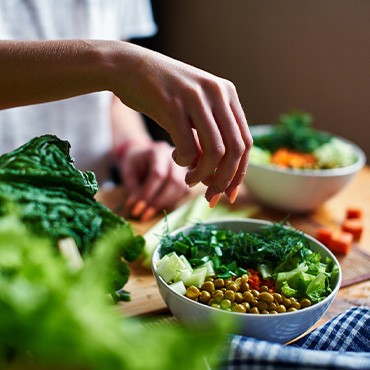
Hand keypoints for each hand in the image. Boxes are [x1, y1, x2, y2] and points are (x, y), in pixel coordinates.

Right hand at [108, 42, 252, 206]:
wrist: (128, 67)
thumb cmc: (162, 94)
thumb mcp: (194, 110)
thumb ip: (209, 137)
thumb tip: (220, 176)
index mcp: (227, 94)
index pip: (245, 141)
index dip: (239, 173)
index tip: (229, 193)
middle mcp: (217, 93)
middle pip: (236, 150)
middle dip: (225, 180)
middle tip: (211, 195)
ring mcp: (196, 97)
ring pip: (216, 152)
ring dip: (204, 176)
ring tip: (190, 180)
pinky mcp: (173, 104)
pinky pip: (188, 148)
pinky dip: (184, 163)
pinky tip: (175, 158)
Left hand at [117, 138, 188, 220]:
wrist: (142, 155)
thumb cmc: (134, 164)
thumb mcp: (128, 173)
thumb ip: (133, 189)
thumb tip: (137, 208)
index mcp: (158, 151)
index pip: (157, 174)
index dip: (148, 192)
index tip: (138, 207)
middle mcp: (174, 157)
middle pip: (173, 180)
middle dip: (159, 200)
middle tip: (145, 213)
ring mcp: (182, 166)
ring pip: (180, 187)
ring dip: (165, 203)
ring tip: (150, 212)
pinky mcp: (185, 176)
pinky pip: (182, 191)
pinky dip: (171, 201)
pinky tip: (158, 206)